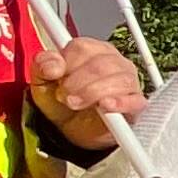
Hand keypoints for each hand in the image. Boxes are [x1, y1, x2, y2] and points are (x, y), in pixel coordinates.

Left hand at [30, 34, 144, 149]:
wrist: (69, 130)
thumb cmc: (60, 101)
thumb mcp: (42, 82)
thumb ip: (43, 66)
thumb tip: (53, 66)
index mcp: (93, 50)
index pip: (83, 48)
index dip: (67, 64)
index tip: (57, 78)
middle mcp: (115, 62)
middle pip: (101, 64)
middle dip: (77, 82)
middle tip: (65, 96)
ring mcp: (129, 82)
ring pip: (118, 79)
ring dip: (92, 93)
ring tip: (77, 104)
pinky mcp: (135, 104)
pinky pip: (135, 100)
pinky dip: (120, 103)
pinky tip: (106, 105)